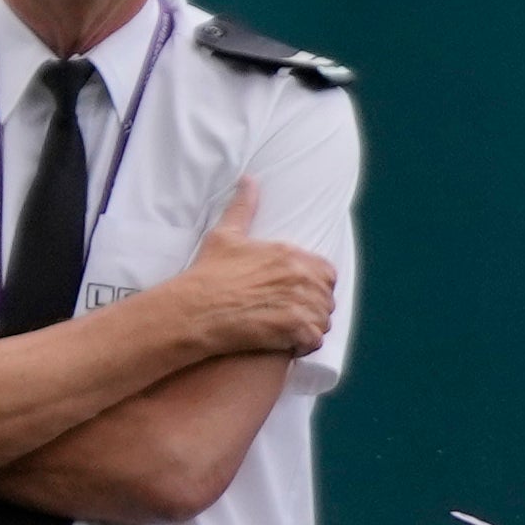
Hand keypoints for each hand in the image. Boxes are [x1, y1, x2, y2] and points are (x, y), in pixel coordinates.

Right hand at [162, 178, 336, 357]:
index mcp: (290, 254)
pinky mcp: (294, 330)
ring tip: (292, 331)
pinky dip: (305, 344)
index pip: (326, 271)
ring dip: (311, 327)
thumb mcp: (226, 234)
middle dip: (315, 307)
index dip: (317, 284)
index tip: (301, 292)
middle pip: (327, 297)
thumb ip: (243, 206)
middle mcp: (300, 278)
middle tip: (294, 315)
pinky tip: (288, 343)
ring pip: (323, 320)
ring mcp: (300, 304)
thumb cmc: (209, 273)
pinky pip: (315, 340)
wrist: (197, 309)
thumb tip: (249, 180)